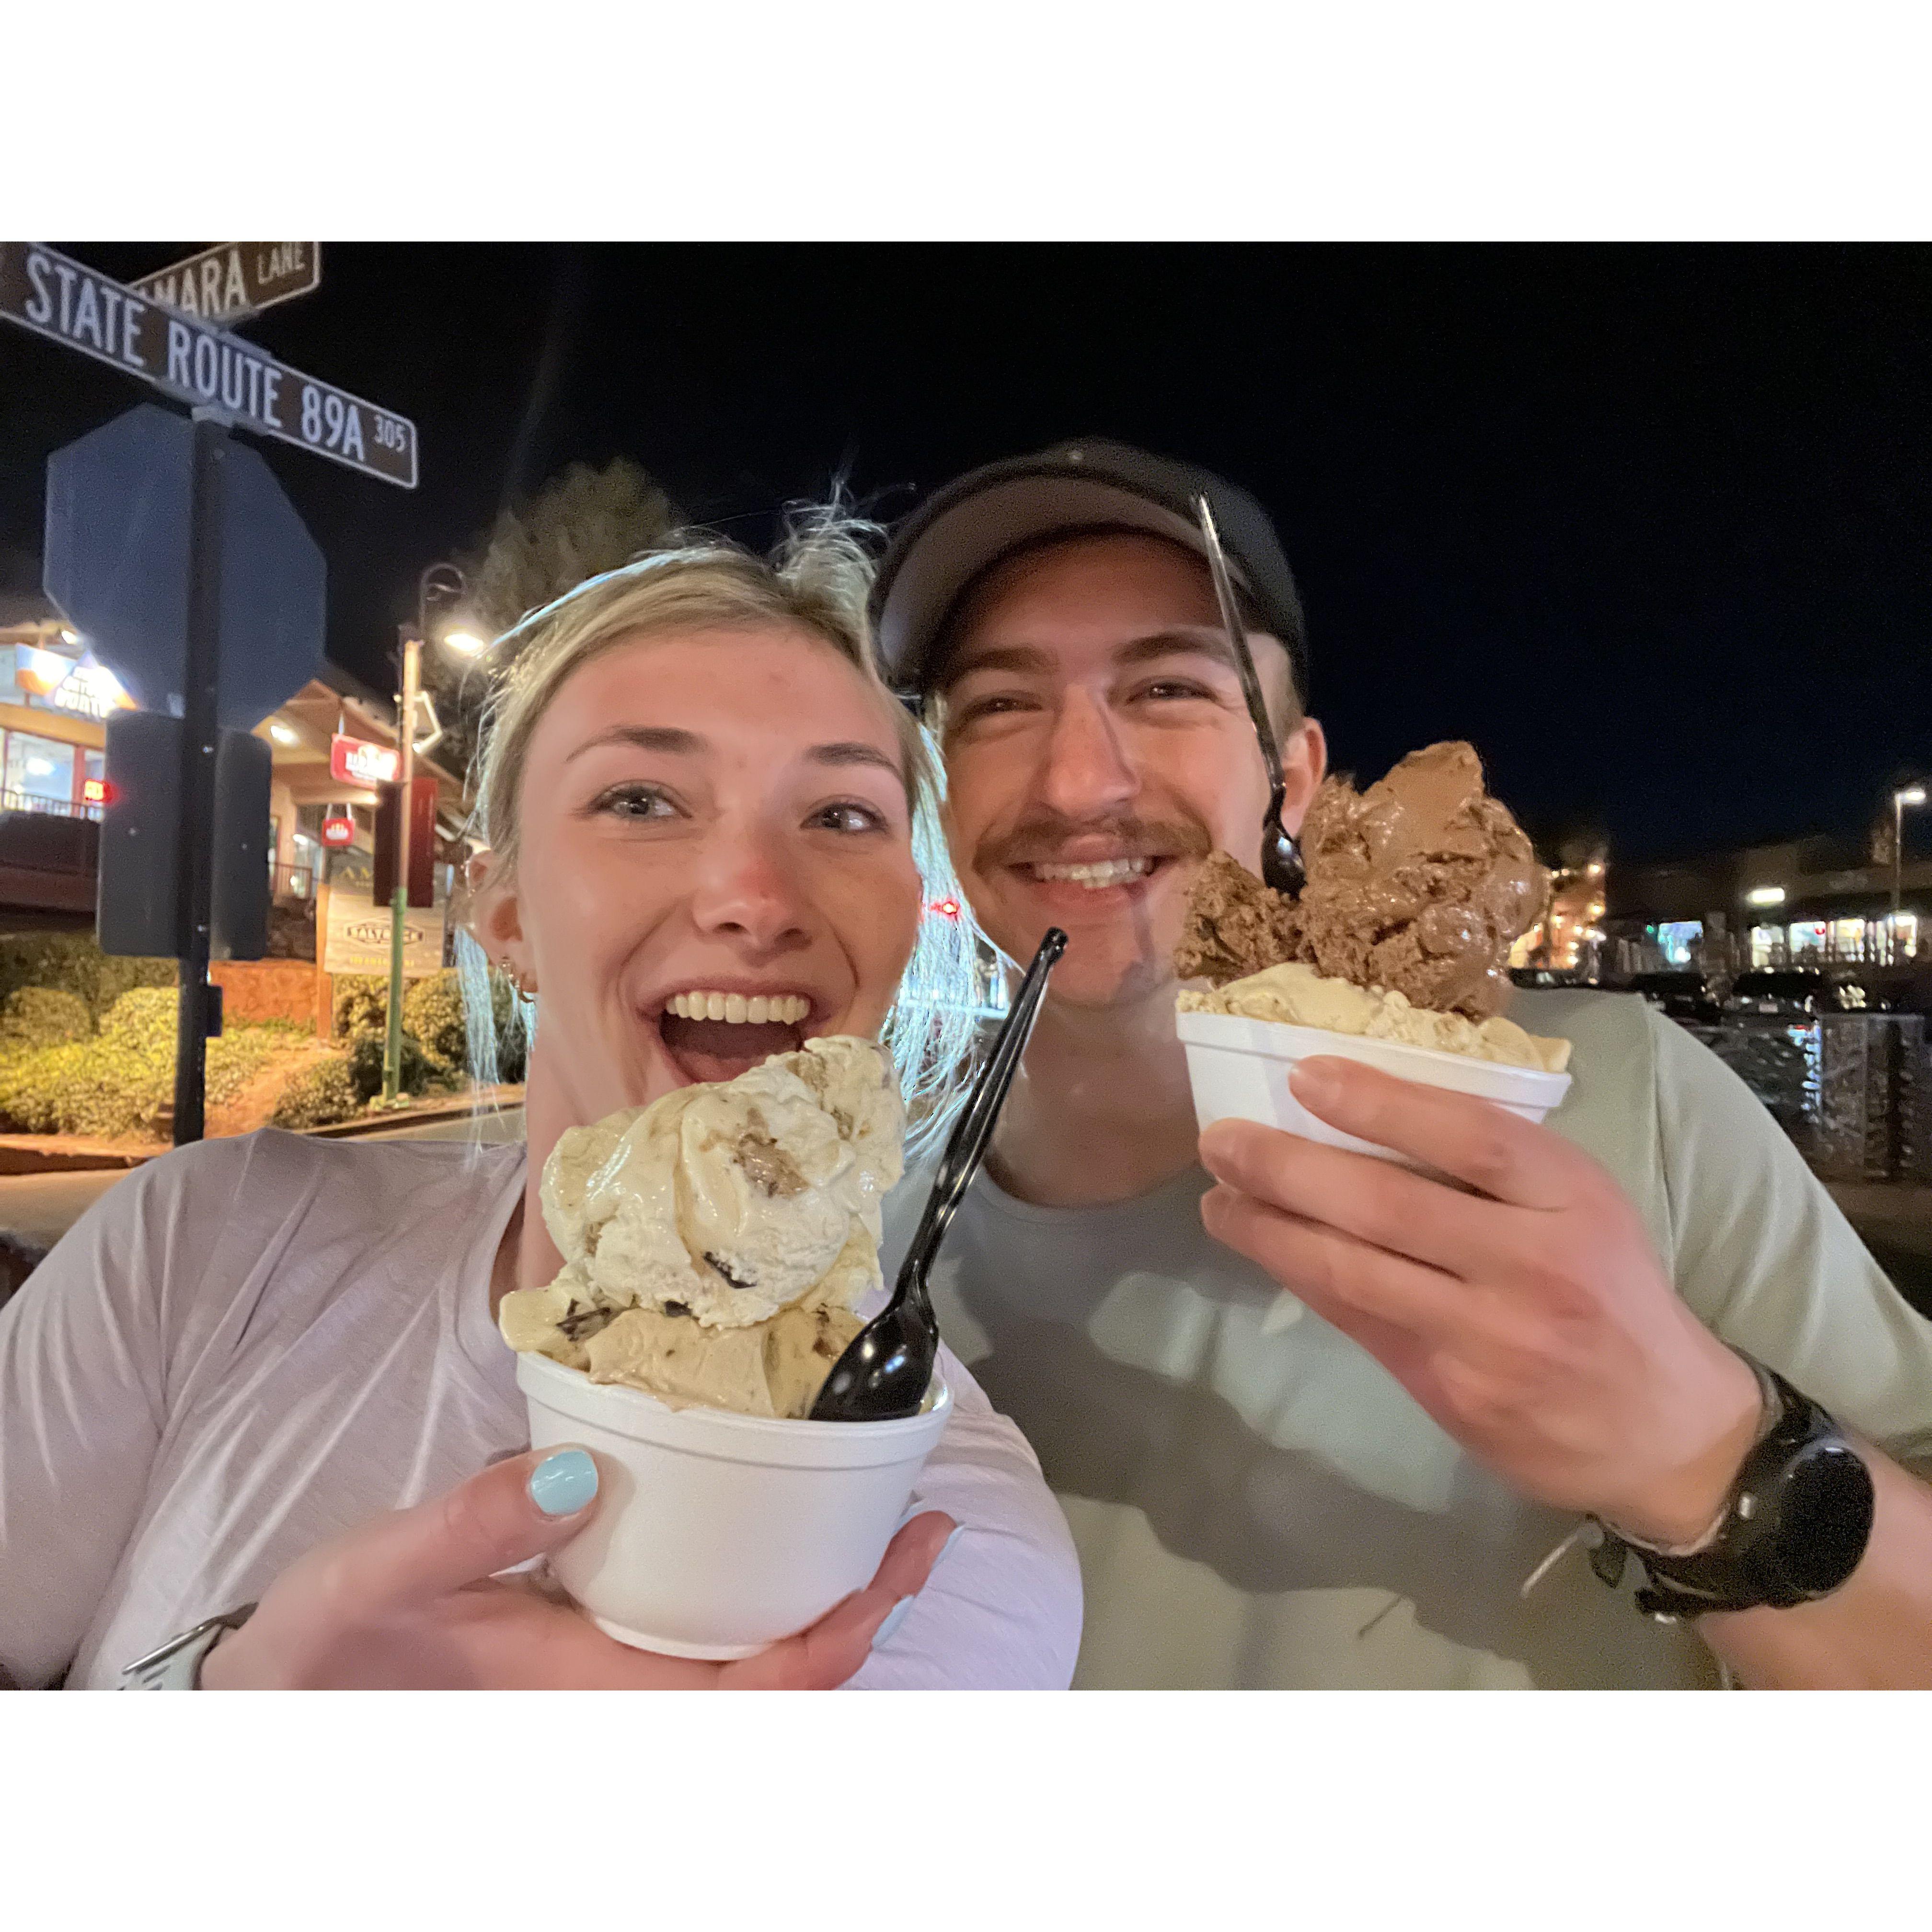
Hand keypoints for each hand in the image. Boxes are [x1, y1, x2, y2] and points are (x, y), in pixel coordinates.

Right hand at [203, 1446, 954, 1688]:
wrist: (277, 1703)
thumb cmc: (325, 1652)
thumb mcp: (382, 1574)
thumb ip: (470, 1527)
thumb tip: (577, 1474)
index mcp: (589, 1693)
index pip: (750, 1694)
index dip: (838, 1641)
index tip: (900, 1567)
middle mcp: (618, 1699)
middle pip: (779, 1686)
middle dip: (864, 1617)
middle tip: (927, 1527)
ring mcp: (612, 1682)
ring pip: (752, 1671)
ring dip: (829, 1609)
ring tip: (887, 1531)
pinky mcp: (594, 1656)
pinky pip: (706, 1646)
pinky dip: (766, 1600)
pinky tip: (784, 1542)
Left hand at [1197, 1056, 1762, 1543]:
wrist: (1665, 1431)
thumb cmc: (1610, 1293)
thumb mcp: (1583, 1209)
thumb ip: (1498, 1169)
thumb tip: (1368, 1108)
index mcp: (1572, 1201)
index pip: (1471, 1137)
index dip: (1381, 1102)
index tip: (1305, 1075)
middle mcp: (1533, 1267)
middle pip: (1389, 1205)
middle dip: (1289, 1168)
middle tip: (1220, 1140)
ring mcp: (1490, 1338)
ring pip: (1355, 1272)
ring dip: (1271, 1230)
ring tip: (1219, 1198)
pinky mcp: (1455, 1395)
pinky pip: (1360, 1323)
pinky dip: (1303, 1280)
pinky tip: (1266, 1248)